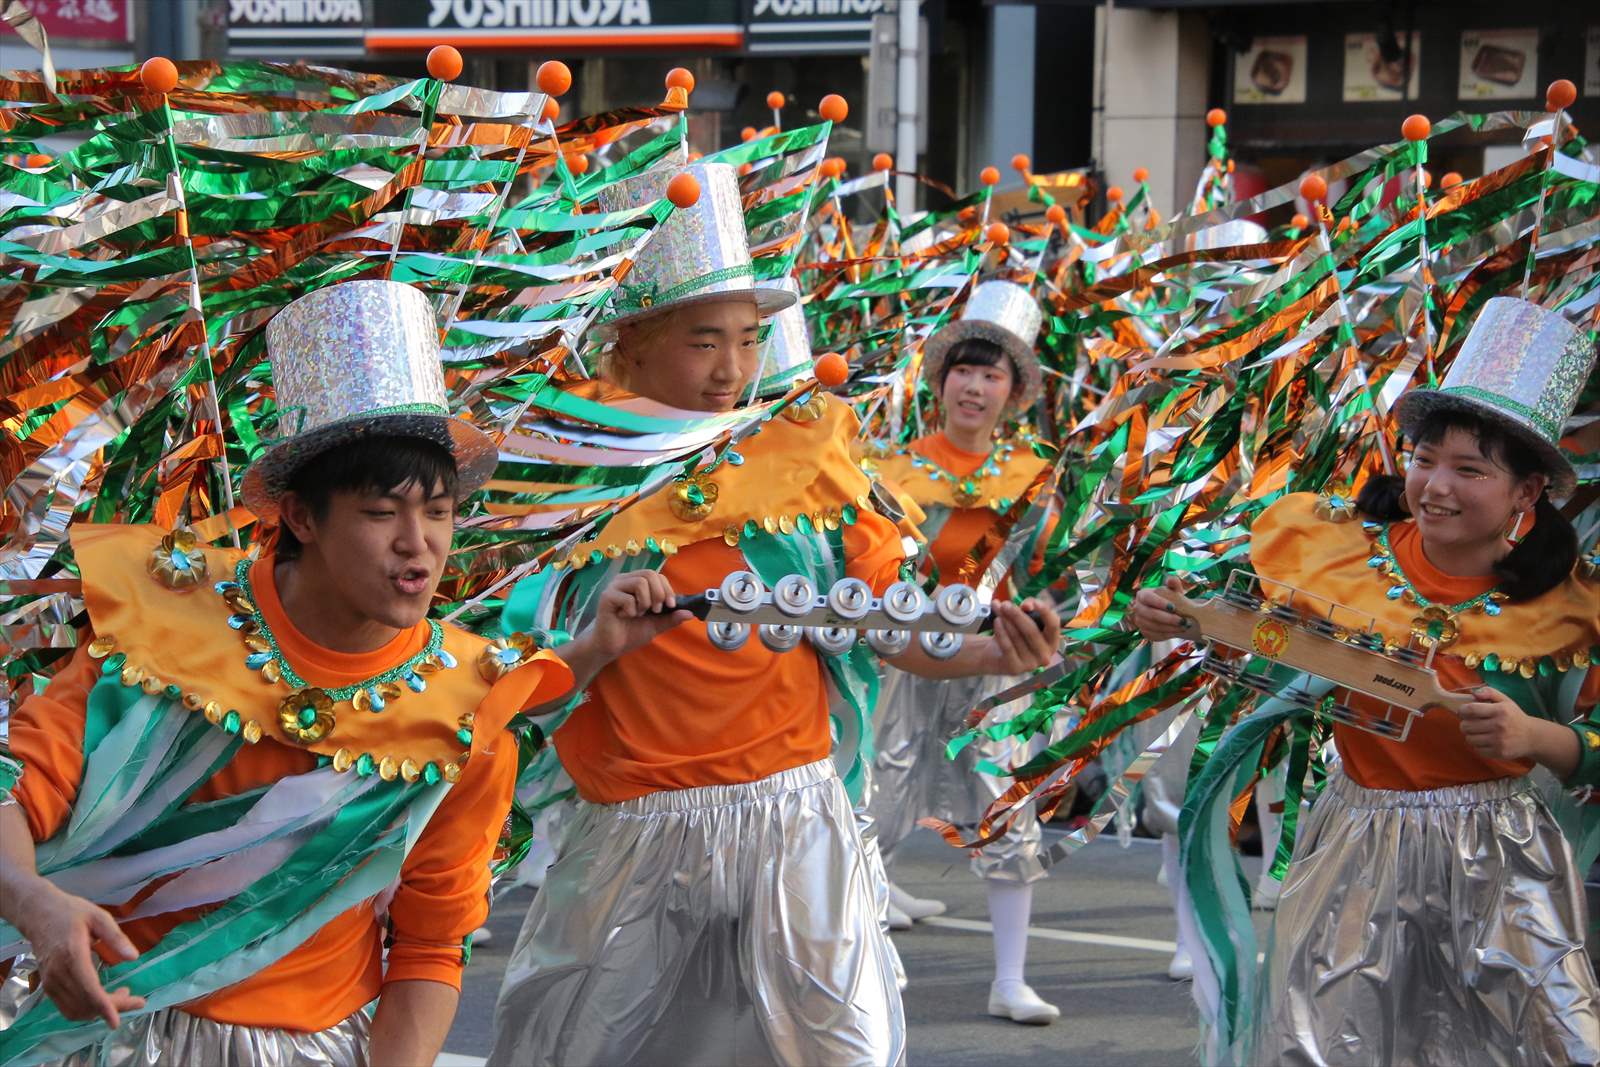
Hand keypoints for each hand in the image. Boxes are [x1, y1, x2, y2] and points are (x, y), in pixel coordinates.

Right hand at [16, 879, 143, 1027]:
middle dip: (112, 1008)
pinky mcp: (48, 986)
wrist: (39, 914)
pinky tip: (103, 997)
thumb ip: (116, 937)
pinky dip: (86, 1009)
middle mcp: (58, 975)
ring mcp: (50, 983)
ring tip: (122, 995)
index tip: (117, 1021)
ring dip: (99, 1010)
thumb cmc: (71, 912)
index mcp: (72, 957)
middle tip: (136, 1000)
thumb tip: (134, 957)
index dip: (104, 1008)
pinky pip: (67, 1007)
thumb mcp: (98, 917)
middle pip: (86, 1004)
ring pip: (75, 1010)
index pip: (89, 991)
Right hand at [586, 570, 692, 661]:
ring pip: (640, 582)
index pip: (657, 575)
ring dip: (645, 602)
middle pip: (650, 574)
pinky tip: (625, 616)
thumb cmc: (630, 632)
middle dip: (659, 594)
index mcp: (636, 582)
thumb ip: (671, 618)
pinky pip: (627, 598)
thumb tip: (690, 613)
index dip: (667, 589)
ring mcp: (614, 587)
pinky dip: (632, 610)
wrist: (611, 647)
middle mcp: (625, 580)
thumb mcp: (656, 624)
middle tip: (655, 611)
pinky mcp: (606, 597)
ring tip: (639, 614)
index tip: (670, 606)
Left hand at [985, 598, 1061, 673]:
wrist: (996, 655)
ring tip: (998, 609)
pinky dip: (1001, 632)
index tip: (1032, 602)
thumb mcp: (1024, 619)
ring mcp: (1031, 664)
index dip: (1044, 612)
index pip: (1054, 625)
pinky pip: (1008, 646)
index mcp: (1052, 642)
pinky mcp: (1016, 668)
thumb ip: (1028, 609)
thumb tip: (1027, 605)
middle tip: (1005, 605)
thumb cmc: (1015, 634)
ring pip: (1017, 637)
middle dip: (1017, 615)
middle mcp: (1045, 655)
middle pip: (1032, 631)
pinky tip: (996, 621)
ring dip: (1006, 620)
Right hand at [1128, 577, 1191, 642]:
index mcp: (1143, 594)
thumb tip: (1170, 579)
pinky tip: (1177, 631)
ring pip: (1152, 626)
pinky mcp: (1144, 632)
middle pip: (1149, 614)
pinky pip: (1154, 635)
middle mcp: (1138, 608)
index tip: (1173, 607)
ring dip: (1169, 628)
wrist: (1173, 614)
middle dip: (1167, 618)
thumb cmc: (1173, 599)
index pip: (1147, 598)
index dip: (1159, 603)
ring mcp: (1139, 621)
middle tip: (1182, 621)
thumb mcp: (1175, 590)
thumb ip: (1174, 583)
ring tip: (1184, 626)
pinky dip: (1167, 634)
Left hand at [1457, 686, 1537, 760]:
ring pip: (1469, 739)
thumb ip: (1489, 692)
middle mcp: (1499, 726)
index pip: (1471, 710)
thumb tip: (1474, 692)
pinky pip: (1477, 750)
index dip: (1462, 711)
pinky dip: (1478, 746)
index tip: (1463, 712)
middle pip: (1466, 726)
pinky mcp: (1499, 753)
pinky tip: (1485, 741)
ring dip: (1470, 735)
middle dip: (1464, 724)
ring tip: (1478, 732)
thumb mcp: (1505, 700)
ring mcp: (1499, 741)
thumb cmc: (1514, 716)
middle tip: (1470, 723)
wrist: (1532, 737)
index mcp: (1500, 711)